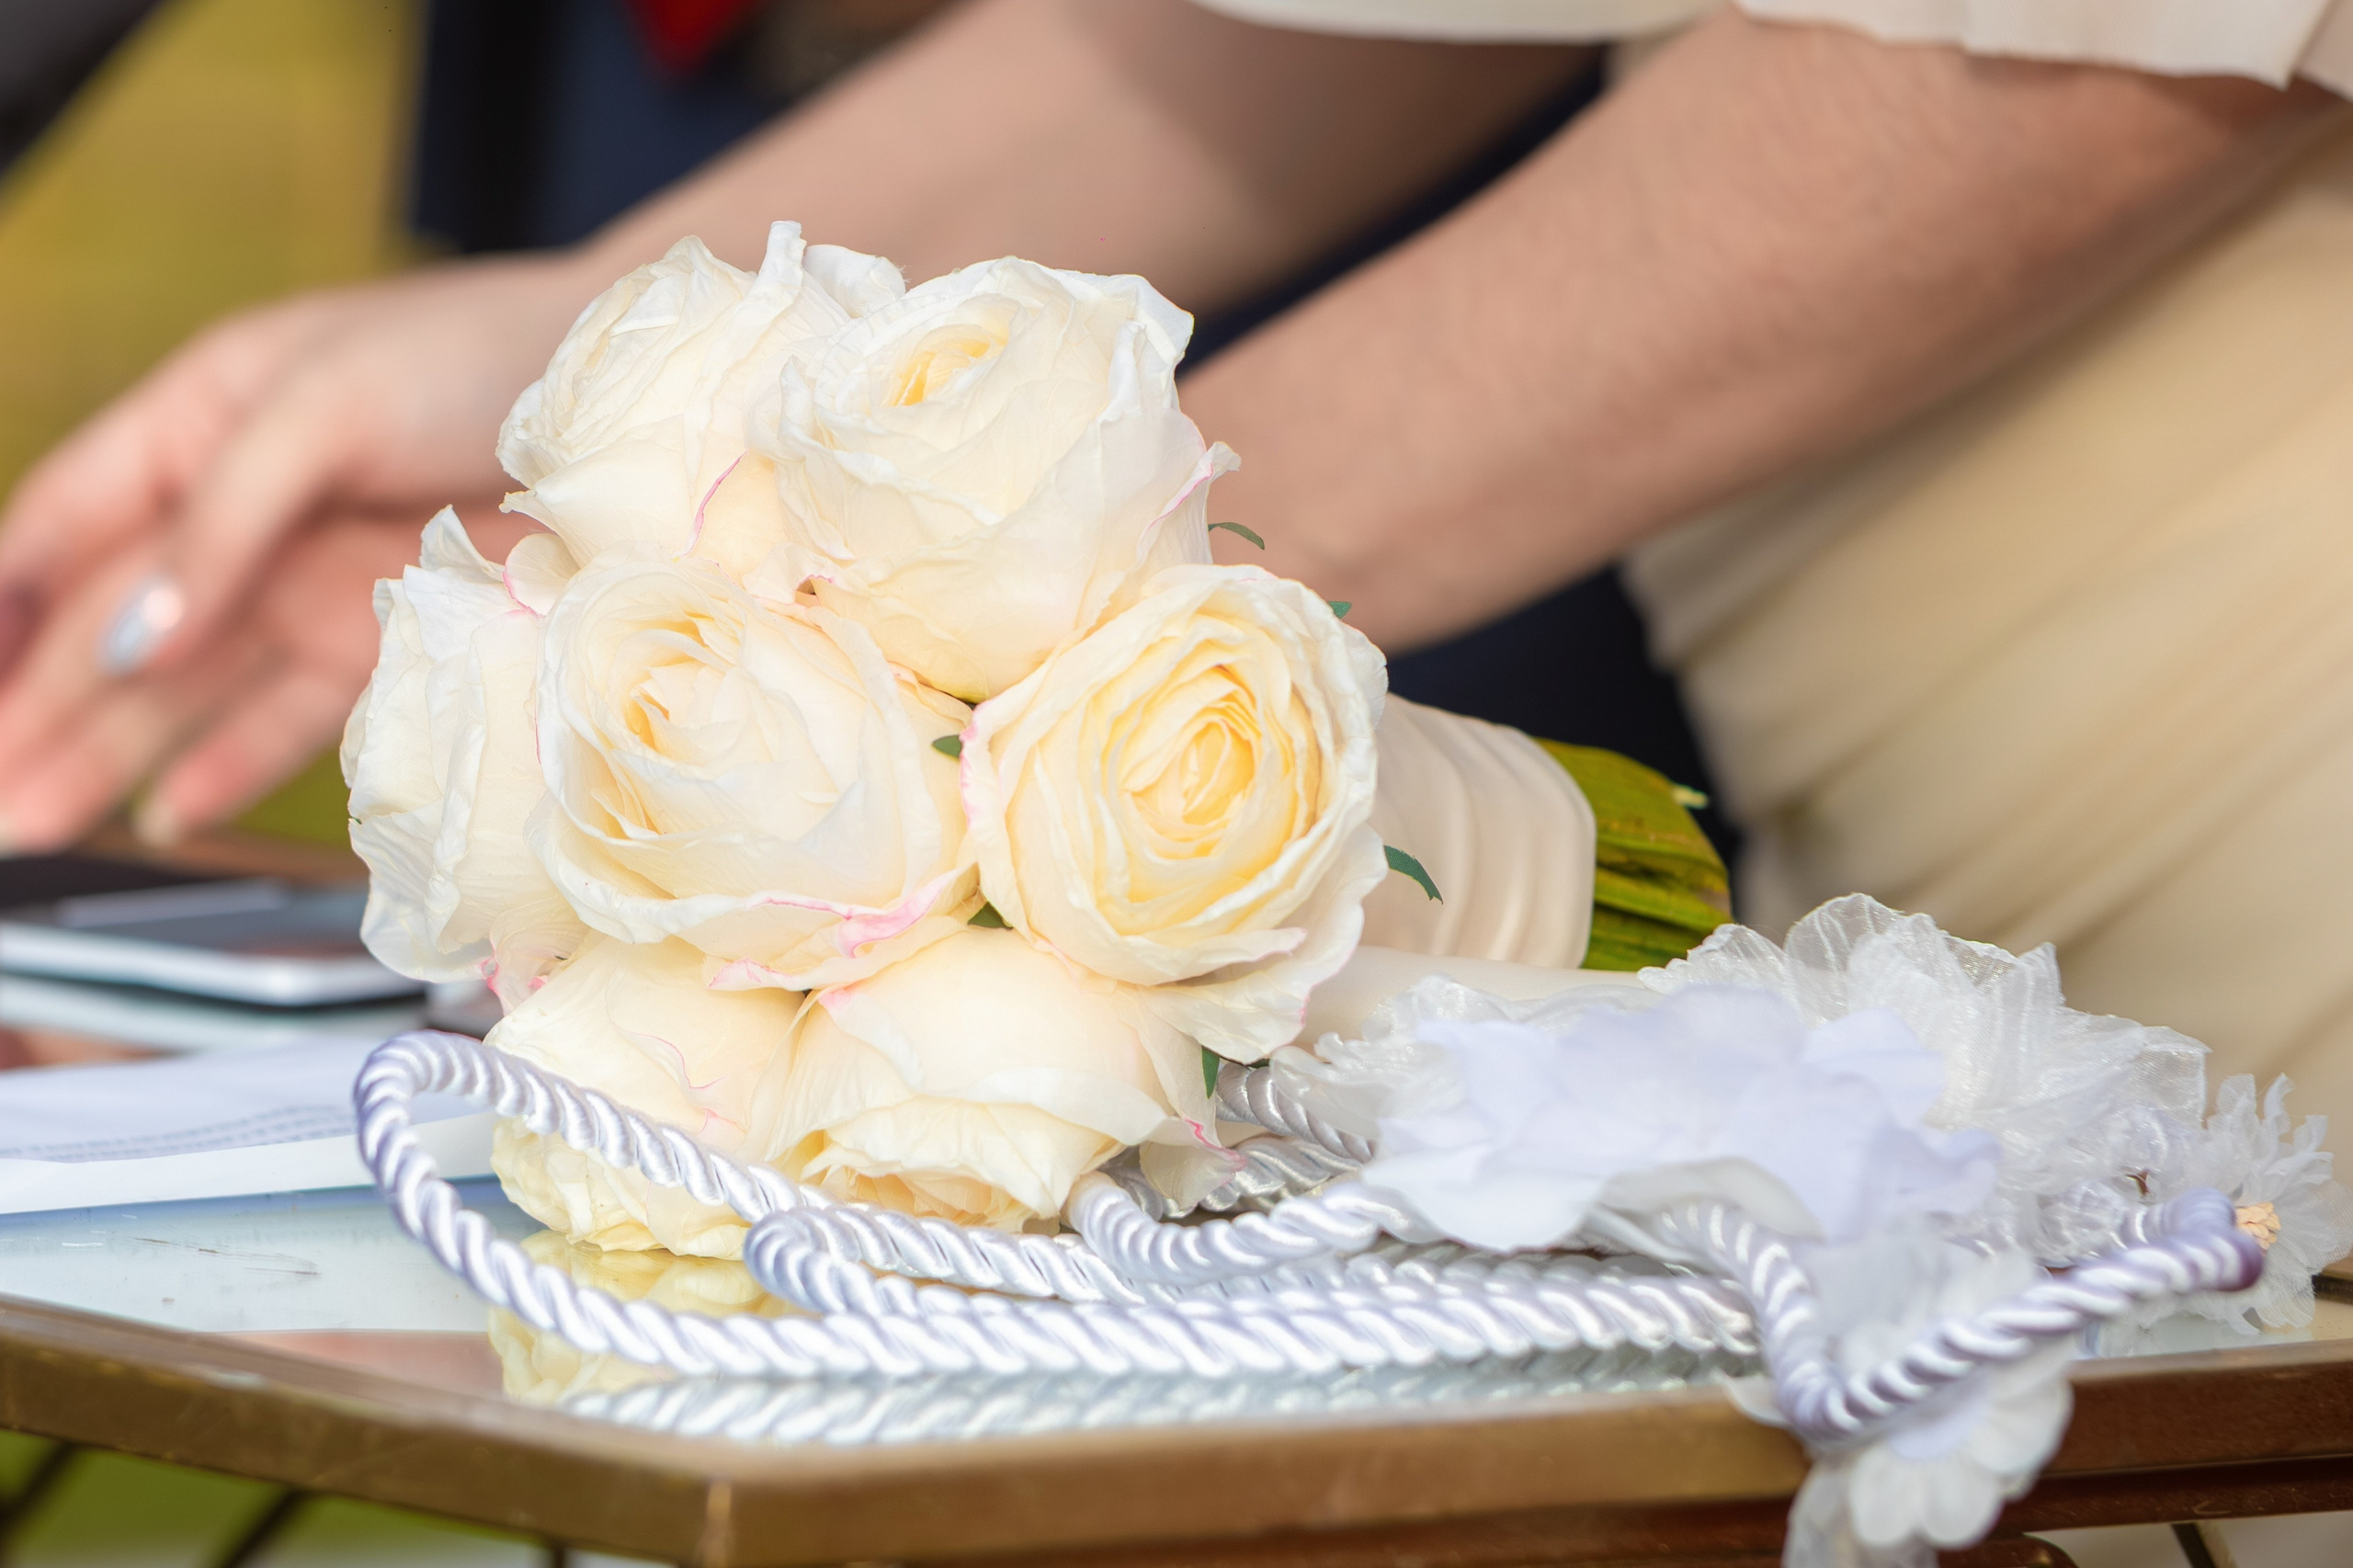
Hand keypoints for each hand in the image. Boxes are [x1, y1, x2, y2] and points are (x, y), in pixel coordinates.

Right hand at [0, 254, 593, 850]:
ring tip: (33, 824)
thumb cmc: (481, 356)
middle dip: (37, 711)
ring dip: (108, 757)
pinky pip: (293, 716)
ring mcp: (316, 582)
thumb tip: (123, 647)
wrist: (641, 396)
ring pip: (185, 686)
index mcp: (201, 423)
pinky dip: (232, 765)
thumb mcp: (325, 406)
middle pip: (113, 627)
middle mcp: (244, 514)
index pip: (66, 526)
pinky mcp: (391, 642)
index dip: (4, 611)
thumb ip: (221, 521)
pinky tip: (171, 813)